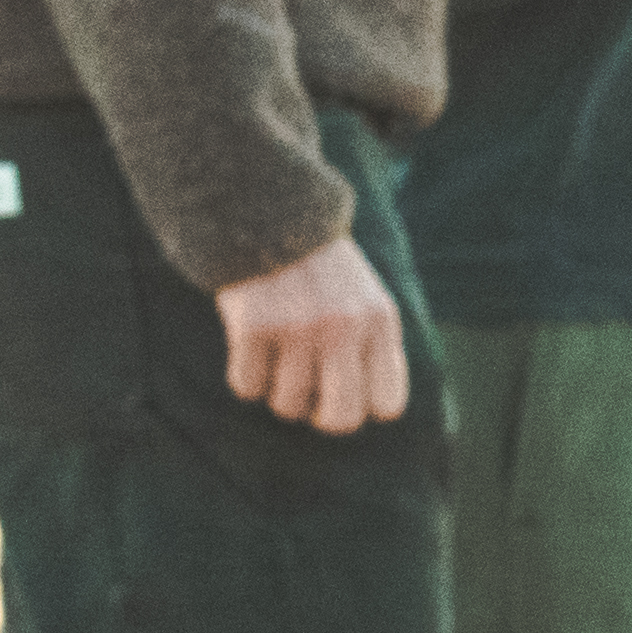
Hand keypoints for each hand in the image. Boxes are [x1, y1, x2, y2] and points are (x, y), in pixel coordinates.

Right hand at [212, 235, 409, 432]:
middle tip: (305, 397)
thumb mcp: (365, 298)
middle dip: (319, 416)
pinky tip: (249, 347)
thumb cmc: (319, 269)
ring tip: (275, 358)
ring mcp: (298, 328)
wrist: (267, 213)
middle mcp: (344, 328)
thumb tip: (371, 410)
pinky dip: (244, 375)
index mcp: (379, 322)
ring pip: (287, 405)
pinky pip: (246, 386)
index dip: (362, 408)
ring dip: (276, 390)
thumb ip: (373, 346)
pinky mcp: (254, 326)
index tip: (342, 393)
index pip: (387, 404)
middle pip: (340, 419)